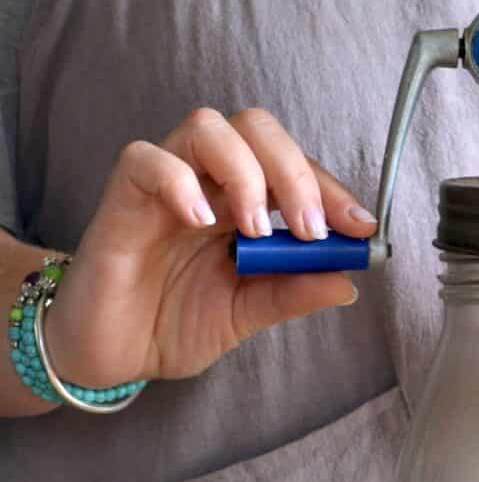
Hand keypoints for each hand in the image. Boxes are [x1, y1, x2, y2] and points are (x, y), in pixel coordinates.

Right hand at [45, 107, 374, 386]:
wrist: (114, 354)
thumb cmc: (176, 323)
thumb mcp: (249, 313)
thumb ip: (293, 292)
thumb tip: (350, 281)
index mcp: (244, 204)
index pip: (294, 168)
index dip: (331, 190)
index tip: (361, 227)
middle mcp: (209, 184)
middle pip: (256, 128)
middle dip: (295, 172)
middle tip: (309, 230)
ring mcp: (166, 187)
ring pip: (206, 127)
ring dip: (245, 172)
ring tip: (255, 231)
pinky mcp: (122, 199)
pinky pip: (145, 159)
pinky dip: (178, 182)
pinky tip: (201, 223)